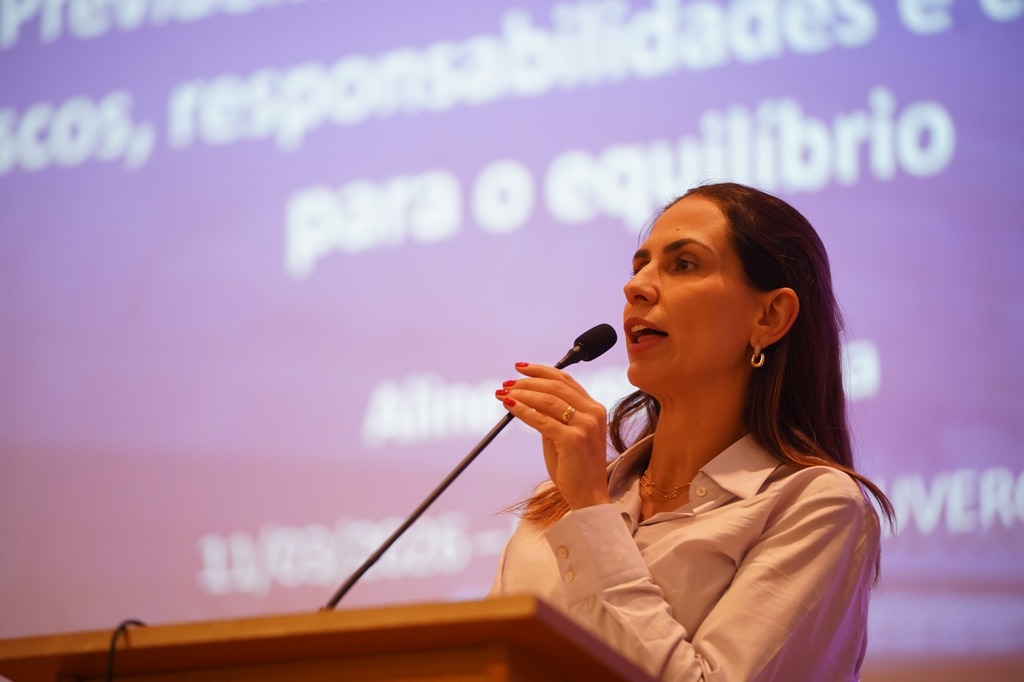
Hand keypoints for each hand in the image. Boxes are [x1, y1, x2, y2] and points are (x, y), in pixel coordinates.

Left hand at [495, 363, 610, 509]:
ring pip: (548, 400)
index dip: (541, 370)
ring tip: (504, 392)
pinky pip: (542, 420)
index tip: (520, 367)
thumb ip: (552, 415)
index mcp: (594, 408)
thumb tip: (526, 396)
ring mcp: (585, 426)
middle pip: (555, 386)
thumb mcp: (564, 434)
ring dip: (522, 393)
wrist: (588, 495)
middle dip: (527, 382)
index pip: (566, 380)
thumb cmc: (574, 466)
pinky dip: (522, 410)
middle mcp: (593, 413)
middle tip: (506, 383)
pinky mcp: (574, 440)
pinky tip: (509, 406)